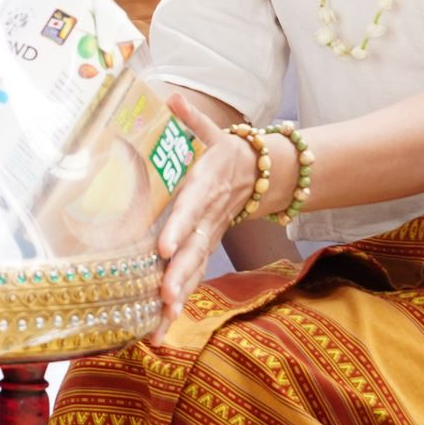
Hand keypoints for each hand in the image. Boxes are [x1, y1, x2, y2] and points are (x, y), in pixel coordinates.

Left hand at [152, 102, 261, 315]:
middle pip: (194, 251)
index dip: (179, 228)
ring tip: (162, 323)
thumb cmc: (226, 153)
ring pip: (194, 272)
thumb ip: (192, 119)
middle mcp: (207, 218)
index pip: (190, 209)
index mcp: (204, 188)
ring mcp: (208, 238)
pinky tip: (162, 328)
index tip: (164, 248)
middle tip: (165, 298)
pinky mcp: (205, 251)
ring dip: (178, 298)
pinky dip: (179, 304)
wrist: (262, 176)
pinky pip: (192, 280)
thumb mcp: (213, 133)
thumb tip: (172, 96)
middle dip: (180, 276)